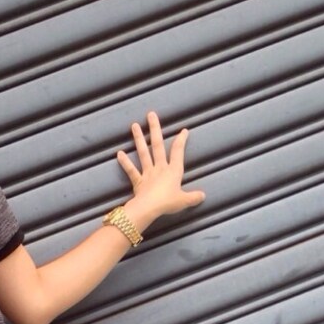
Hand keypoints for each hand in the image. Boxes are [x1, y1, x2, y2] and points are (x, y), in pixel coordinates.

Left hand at [117, 111, 205, 227]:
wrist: (149, 209)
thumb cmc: (168, 203)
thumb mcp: (184, 201)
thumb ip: (194, 197)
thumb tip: (203, 196)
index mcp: (173, 171)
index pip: (178, 151)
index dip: (181, 140)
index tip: (183, 130)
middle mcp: (160, 168)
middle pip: (157, 145)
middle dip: (155, 129)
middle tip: (151, 114)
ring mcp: (148, 173)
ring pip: (143, 153)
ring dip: (139, 139)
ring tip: (134, 125)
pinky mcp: (138, 182)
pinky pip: (131, 171)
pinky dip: (125, 163)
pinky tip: (119, 154)